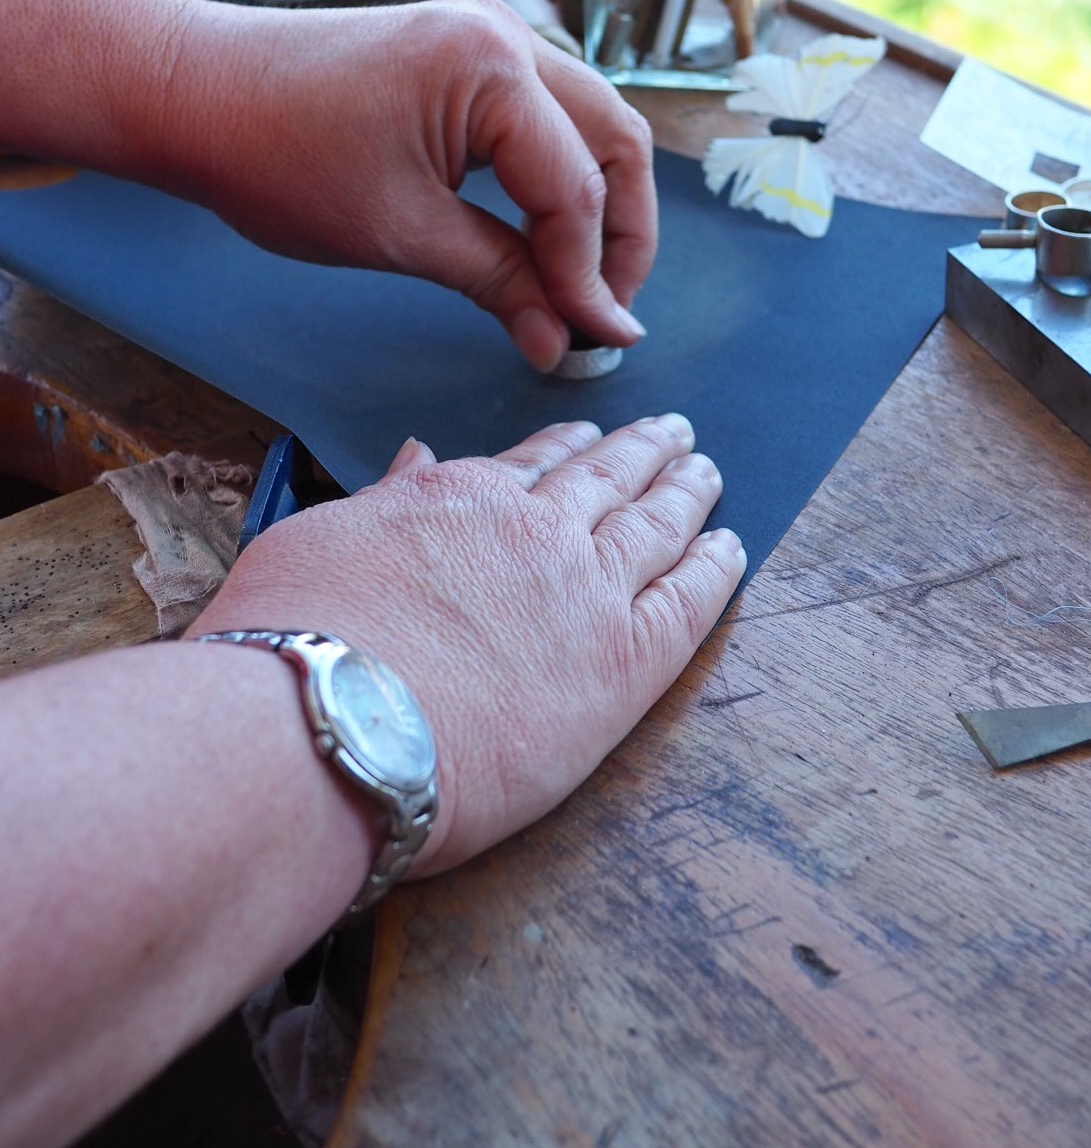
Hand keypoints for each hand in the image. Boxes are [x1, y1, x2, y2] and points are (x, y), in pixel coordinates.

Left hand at [175, 0, 656, 369]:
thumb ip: (498, 282)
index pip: (579, 191)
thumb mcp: (400, 234)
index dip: (592, 277)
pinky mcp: (470, 51)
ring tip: (579, 281)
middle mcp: (508, 36)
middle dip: (622, 234)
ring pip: (591, 124)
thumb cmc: (277, 155)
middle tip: (605, 311)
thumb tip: (562, 339)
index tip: (598, 341)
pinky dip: (560, 175)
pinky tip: (543, 232)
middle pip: (616, 141)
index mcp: (493, 71)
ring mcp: (492, 36)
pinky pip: (549, 115)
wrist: (197, 93)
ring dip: (598, 203)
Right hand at [188, 415, 744, 868]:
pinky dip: (715, 568)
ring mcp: (587, 591)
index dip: (570, 447)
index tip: (593, 435)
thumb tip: (416, 454)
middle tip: (676, 433)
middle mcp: (536, 531)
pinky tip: (731, 548)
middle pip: (607, 478)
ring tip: (708, 471)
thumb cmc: (294, 641)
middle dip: (644, 451)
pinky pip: (689, 601)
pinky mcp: (623, 664)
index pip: (534, 463)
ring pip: (655, 524)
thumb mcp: (318, 538)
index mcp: (462, 497)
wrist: (330, 722)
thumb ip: (384, 498)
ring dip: (687, 491)